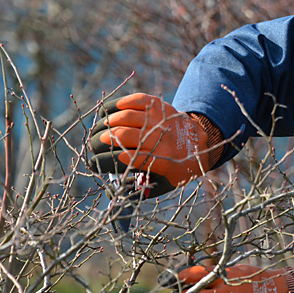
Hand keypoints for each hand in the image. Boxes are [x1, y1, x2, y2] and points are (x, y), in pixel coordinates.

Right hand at [88, 93, 208, 196]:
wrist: (200, 143)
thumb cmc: (176, 167)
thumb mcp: (163, 184)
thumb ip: (140, 189)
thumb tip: (115, 192)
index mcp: (159, 160)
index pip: (124, 158)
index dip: (104, 161)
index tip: (93, 163)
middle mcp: (159, 138)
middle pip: (121, 135)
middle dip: (101, 141)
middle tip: (93, 145)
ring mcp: (159, 118)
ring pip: (124, 116)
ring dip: (106, 123)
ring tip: (98, 130)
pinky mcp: (158, 105)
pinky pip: (135, 100)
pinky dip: (117, 104)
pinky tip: (108, 112)